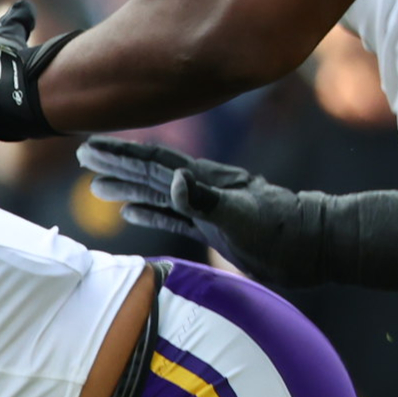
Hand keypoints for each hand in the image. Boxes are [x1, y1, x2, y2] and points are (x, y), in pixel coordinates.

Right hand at [77, 137, 397, 285]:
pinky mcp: (214, 226)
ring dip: (127, 187)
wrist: (316, 248)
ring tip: (97, 185)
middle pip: (150, 173)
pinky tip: (131, 212)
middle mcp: (204, 189)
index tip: (89, 148)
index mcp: (207, 181)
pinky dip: (148, 212)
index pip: (155, 164)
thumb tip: (172, 182)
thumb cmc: (284, 233)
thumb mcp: (243, 216)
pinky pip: (172, 215)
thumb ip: (206, 198)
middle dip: (116, 164)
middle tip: (82, 157)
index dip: (121, 155)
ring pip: (157, 193)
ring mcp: (208, 206)